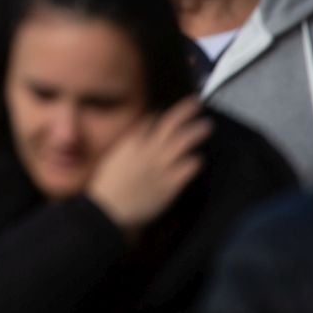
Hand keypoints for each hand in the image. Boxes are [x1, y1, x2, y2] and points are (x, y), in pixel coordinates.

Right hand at [87, 97, 210, 235]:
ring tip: (206, 125)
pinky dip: (195, 161)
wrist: (107, 209)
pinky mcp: (169, 185)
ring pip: (183, 142)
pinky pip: (187, 168)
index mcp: (132, 143)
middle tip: (196, 103)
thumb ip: (127, 145)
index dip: (161, 114)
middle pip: (170, 125)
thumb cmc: (107, 186)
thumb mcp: (114, 158)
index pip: (150, 120)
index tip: (169, 111)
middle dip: (185, 111)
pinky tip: (199, 159)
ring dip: (195, 131)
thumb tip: (137, 136)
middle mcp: (148, 150)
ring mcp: (160, 167)